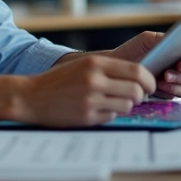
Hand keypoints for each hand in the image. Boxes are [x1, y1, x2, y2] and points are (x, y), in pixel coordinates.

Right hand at [15, 55, 154, 126]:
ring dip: (125, 106)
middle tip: (135, 97)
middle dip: (141, 95)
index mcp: (96, 63)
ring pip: (127, 105)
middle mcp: (95, 80)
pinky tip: (97, 110)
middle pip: (136, 90)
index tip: (149, 85)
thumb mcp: (83, 65)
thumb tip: (139, 77)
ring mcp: (91, 100)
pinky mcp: (86, 117)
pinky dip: (110, 114)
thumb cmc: (58, 81)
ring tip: (112, 103)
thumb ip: (109, 69)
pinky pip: (112, 117)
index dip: (149, 80)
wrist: (30, 96)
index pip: (137, 71)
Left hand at [109, 31, 180, 97]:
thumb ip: (163, 37)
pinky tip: (161, 84)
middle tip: (179, 65)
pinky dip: (173, 89)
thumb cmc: (134, 50)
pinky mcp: (172, 92)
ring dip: (180, 79)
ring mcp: (179, 79)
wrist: (120, 67)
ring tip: (166, 75)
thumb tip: (178, 38)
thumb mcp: (147, 39)